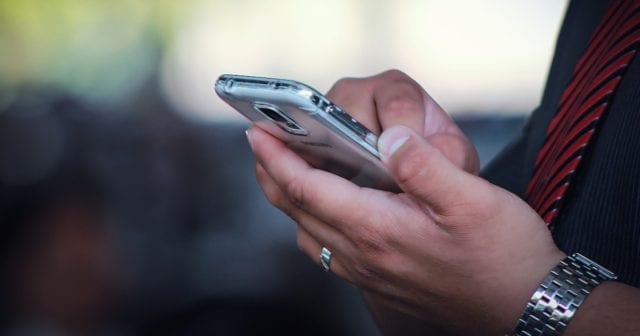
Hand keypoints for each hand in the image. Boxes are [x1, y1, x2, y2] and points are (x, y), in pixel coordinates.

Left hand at [248, 71, 564, 334]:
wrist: (523, 308)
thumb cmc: (503, 257)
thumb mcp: (472, 200)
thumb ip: (425, 165)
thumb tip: (390, 136)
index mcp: (379, 230)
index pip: (309, 188)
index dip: (278, 158)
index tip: (258, 132)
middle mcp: (364, 256)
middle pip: (299, 211)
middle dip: (272, 174)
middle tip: (260, 143)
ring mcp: (369, 273)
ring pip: (309, 233)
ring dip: (290, 199)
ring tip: (285, 172)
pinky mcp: (379, 281)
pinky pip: (328, 250)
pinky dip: (312, 223)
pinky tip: (326, 211)